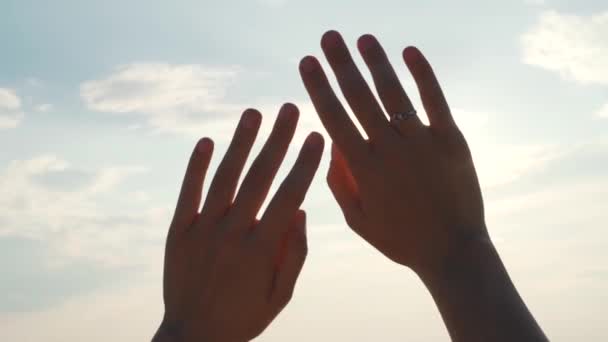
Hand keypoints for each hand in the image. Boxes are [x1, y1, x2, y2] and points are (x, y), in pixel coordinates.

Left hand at [155, 104, 323, 341]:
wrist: (192, 337)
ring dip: (240, 143)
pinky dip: (196, 166)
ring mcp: (203, 230)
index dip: (305, 163)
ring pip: (225, 177)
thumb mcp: (280, 296)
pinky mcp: (179, 232)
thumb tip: (300, 210)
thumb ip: (294, 254)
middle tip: (289, 109)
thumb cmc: (243, 318)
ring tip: (253, 113)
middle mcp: (233, 233)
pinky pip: (188, 193)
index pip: (289, 195)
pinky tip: (206, 141)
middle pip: (259, 177)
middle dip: (278, 140)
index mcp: (262, 249)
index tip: (317, 137)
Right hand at [299, 31, 485, 274]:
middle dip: (340, 64)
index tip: (307, 62)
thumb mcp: (357, 219)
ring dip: (376, 62)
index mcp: (364, 169)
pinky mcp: (451, 140)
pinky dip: (423, 74)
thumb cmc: (400, 239)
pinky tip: (409, 52)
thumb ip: (339, 181)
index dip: (318, 87)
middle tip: (328, 37)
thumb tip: (331, 143)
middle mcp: (389, 149)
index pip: (334, 117)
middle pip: (359, 98)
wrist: (452, 251)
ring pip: (394, 93)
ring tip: (363, 38)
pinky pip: (435, 100)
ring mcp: (422, 142)